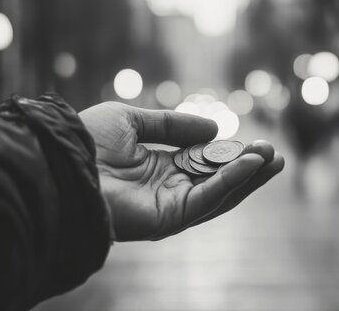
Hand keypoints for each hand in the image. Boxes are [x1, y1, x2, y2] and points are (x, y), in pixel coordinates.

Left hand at [79, 102, 283, 241]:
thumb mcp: (133, 120)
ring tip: (273, 158)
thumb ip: (172, 124)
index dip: (229, 152)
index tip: (253, 141)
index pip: (204, 163)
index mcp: (159, 167)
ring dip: (248, 177)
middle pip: (218, 181)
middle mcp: (167, 189)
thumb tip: (214, 128)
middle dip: (248, 168)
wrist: (63, 161)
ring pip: (219, 194)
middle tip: (275, 153)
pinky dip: (231, 182)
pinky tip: (250, 164)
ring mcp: (170, 206)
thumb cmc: (89, 141)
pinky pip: (207, 199)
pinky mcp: (169, 218)